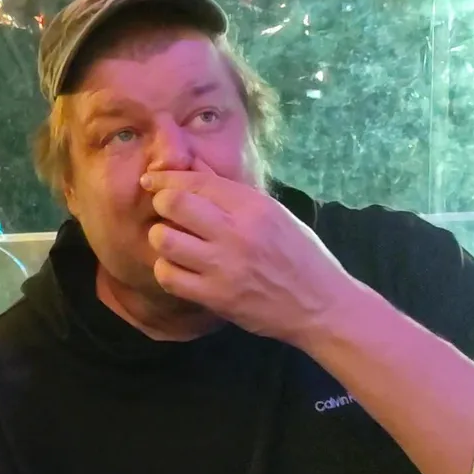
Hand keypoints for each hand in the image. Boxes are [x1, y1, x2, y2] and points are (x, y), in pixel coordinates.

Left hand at [140, 167, 362, 345]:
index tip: (151, 182)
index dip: (167, 179)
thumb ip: (231, 194)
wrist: (322, 306)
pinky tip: (177, 269)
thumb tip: (190, 168)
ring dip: (160, 239)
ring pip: (164, 240)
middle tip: (166, 215)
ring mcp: (225, 266)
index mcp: (254, 206)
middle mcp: (237, 232)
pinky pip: (169, 277)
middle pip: (173, 204)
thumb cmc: (299, 256)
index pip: (197, 181)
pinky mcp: (216, 297)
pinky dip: (166, 270)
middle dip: (162, 205)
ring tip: (171, 243)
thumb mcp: (273, 214)